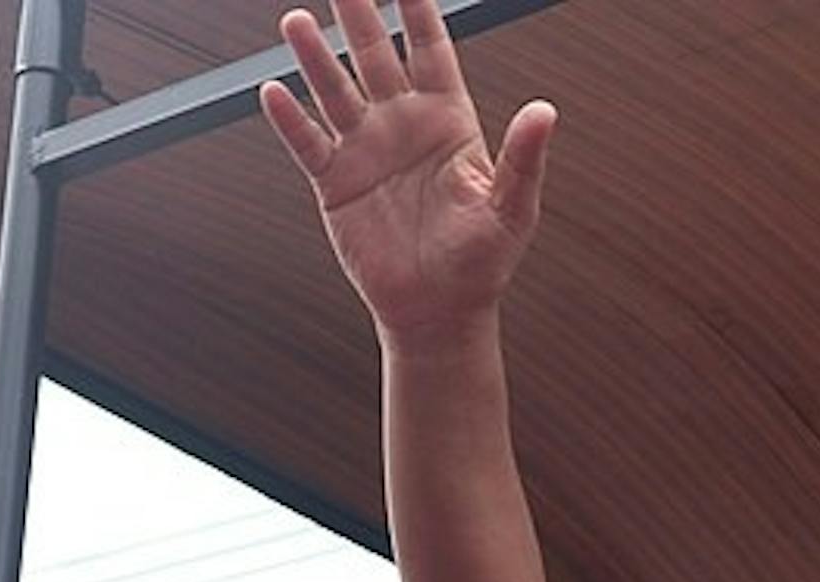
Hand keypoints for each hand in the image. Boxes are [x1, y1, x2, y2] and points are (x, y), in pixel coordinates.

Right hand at [259, 0, 555, 346]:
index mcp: (448, 121)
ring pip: (335, 90)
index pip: (430, 49)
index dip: (418, 9)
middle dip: (358, 14)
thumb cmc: (483, 264)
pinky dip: (290, 120)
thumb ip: (524, 158)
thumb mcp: (513, 209)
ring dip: (316, 57)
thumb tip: (545, 111)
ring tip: (299, 22)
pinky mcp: (335, 183)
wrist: (440, 312)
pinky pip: (308, 143)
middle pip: (374, 54)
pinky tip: (274, 92)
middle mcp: (402, 125)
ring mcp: (366, 149)